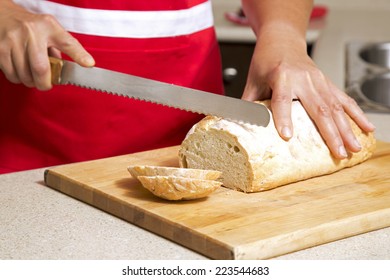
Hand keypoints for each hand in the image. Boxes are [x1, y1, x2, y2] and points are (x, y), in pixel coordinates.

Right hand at [0, 0, 94, 89]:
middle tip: (46, 84)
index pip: (68, 42)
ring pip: (25, 75)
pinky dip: (18, 79)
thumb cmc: (31, 26)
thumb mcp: (52, 31)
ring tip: (33, 76)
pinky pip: (11, 74)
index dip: (79, 55)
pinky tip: (21, 72)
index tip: (89, 64)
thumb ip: (65, 48)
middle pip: (41, 69)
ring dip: (30, 82)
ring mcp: (13, 40)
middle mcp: (31, 32)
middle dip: (44, 83)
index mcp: (48, 27)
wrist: (3, 15)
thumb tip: (79, 67)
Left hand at [242, 32, 374, 158]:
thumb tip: (239, 127)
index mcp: (281, 76)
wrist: (282, 40)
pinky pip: (344, 99)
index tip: (287, 135)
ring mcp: (318, 80)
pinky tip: (365, 128)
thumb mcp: (252, 81)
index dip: (284, 117)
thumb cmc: (266, 60)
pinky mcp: (327, 82)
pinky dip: (356, 114)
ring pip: (335, 106)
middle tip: (338, 153)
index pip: (282, 99)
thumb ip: (248, 104)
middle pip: (318, 107)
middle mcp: (303, 78)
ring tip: (354, 147)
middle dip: (330, 133)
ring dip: (346, 129)